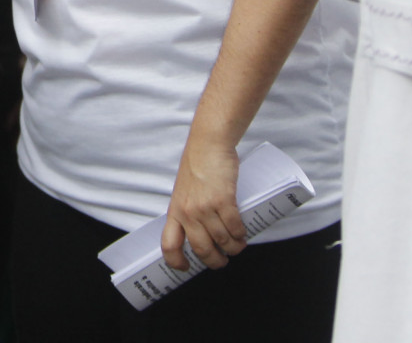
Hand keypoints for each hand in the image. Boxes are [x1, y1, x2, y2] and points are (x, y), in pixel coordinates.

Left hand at [163, 133, 244, 271]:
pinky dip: (240, 235)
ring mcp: (205, 208)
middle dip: (215, 261)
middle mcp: (188, 213)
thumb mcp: (183, 191)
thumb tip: (198, 230)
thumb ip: (187, 210)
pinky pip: (234, 228)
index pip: (169, 244)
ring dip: (233, 248)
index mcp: (175, 211)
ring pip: (222, 241)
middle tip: (222, 261)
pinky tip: (243, 235)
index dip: (176, 261)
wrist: (208, 144)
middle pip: (201, 249)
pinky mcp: (223, 200)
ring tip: (237, 246)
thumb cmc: (197, 164)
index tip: (185, 268)